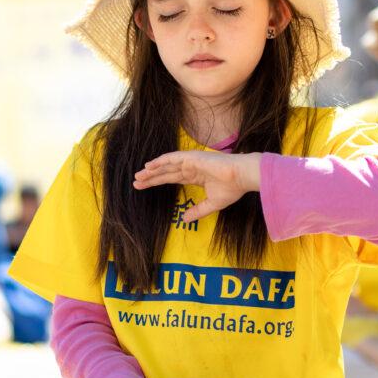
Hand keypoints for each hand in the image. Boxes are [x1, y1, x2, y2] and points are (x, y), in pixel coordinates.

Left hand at [133, 151, 261, 221]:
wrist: (242, 177)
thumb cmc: (232, 188)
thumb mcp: (212, 204)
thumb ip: (197, 211)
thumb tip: (184, 219)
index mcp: (195, 176)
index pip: (171, 179)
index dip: (157, 182)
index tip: (143, 186)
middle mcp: (191, 168)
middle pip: (165, 172)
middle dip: (150, 177)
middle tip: (136, 182)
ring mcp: (191, 161)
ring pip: (166, 165)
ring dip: (152, 170)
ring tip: (139, 176)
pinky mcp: (192, 157)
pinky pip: (172, 158)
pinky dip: (160, 161)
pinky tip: (149, 166)